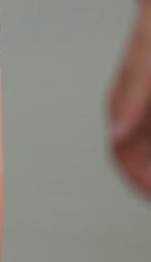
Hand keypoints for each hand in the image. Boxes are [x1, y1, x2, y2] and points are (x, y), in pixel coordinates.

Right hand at [106, 0, 150, 197]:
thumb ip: (131, 99)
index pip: (121, 152)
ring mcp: (146, 109)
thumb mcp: (145, 67)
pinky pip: (147, 128)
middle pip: (137, 155)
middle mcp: (133, 112)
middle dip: (147, 175)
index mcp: (122, 106)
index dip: (137, 179)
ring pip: (147, 145)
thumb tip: (115, 134)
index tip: (150, 195)